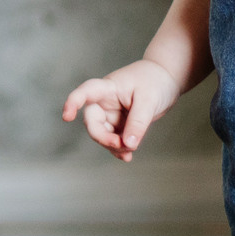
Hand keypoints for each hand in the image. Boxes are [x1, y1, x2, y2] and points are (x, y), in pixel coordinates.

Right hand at [62, 59, 186, 161]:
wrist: (167, 79)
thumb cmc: (155, 81)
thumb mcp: (149, 101)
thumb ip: (137, 123)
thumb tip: (128, 144)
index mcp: (108, 88)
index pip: (86, 92)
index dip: (73, 103)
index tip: (67, 117)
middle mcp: (104, 101)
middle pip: (92, 122)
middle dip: (103, 137)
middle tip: (121, 146)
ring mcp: (111, 113)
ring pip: (103, 134)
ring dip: (114, 145)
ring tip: (130, 152)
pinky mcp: (120, 123)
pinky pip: (114, 138)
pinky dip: (120, 148)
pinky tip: (127, 156)